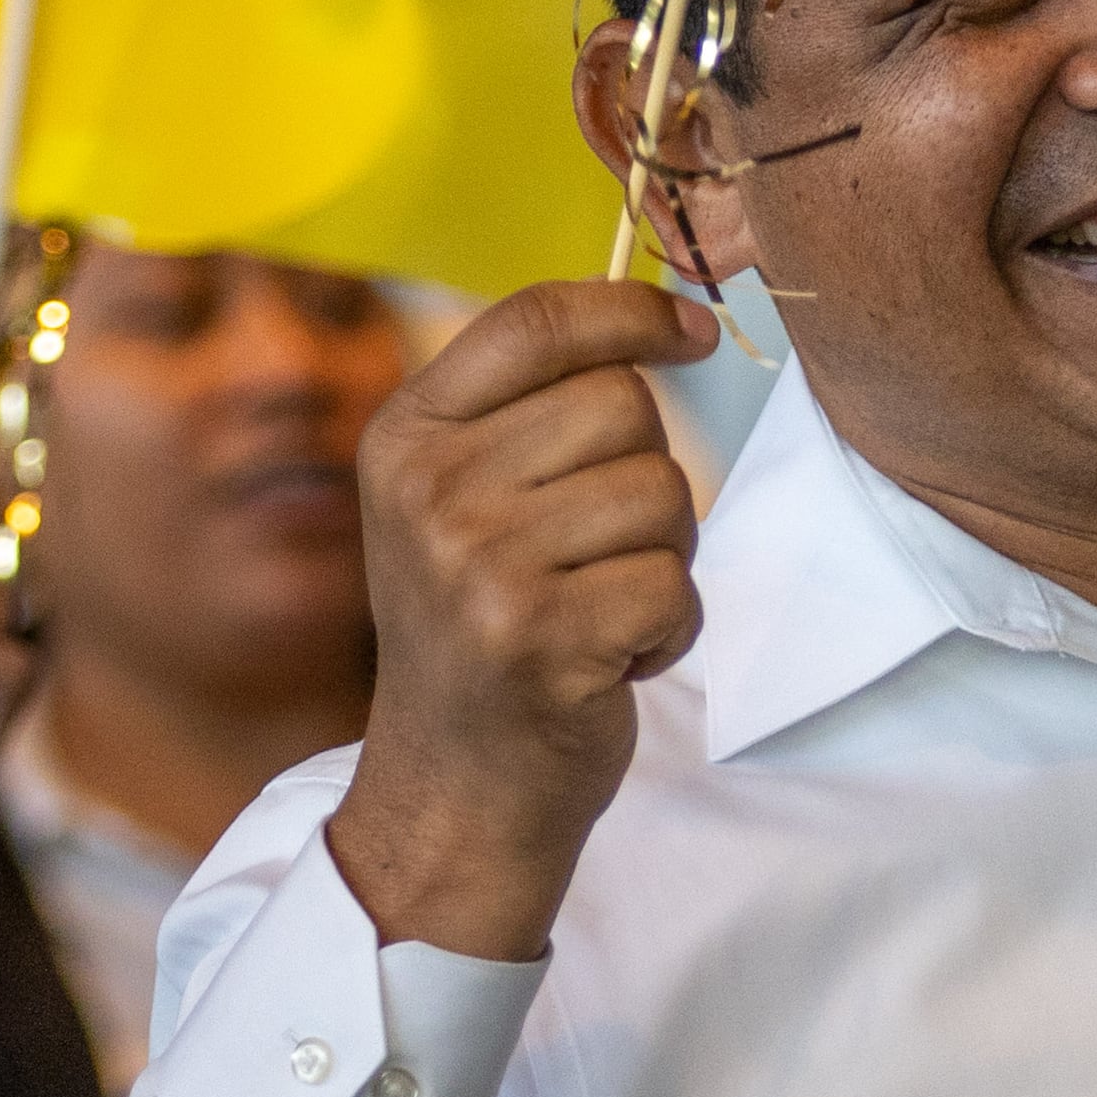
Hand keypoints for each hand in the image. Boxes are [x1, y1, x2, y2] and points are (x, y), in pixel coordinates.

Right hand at [327, 281, 715, 962]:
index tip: (692, 332)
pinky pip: (674, 584)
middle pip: (623, 405)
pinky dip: (668, 628)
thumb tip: (672, 313)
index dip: (631, 311)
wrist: (455, 785)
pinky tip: (606, 660)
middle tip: (595, 551)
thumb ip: (533, 406)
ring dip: (662, 558)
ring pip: (663, 493)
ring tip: (594, 608)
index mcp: (404, 436)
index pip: (535, 320)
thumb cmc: (486, 623)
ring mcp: (476, 564)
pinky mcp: (537, 637)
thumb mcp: (464, 498)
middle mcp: (428, 490)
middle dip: (646, 475)